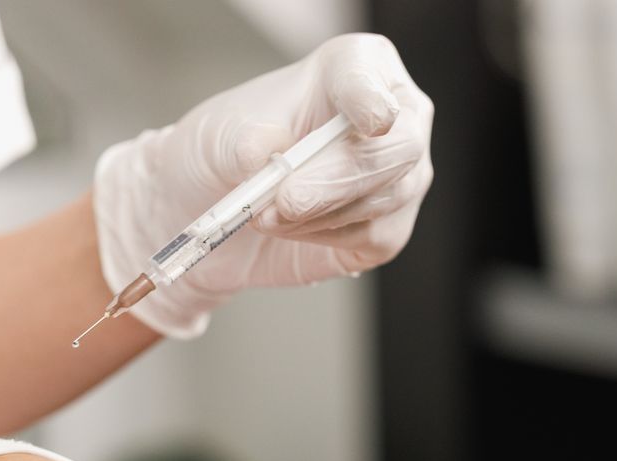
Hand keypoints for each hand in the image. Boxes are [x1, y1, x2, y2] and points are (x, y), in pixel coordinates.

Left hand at [92, 33, 433, 339]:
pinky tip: (289, 229)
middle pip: (399, 148)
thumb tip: (265, 154)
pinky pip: (373, 236)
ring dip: (317, 215)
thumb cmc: (229, 149)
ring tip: (265, 215)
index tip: (370, 121)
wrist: (216, 204)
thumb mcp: (221, 133)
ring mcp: (400, 173)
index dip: (371, 99)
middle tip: (286, 201)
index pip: (372, 79)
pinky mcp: (389, 226)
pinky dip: (322, 238)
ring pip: (385, 199)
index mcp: (358, 66)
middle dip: (337, 180)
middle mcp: (395, 115)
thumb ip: (246, 140)